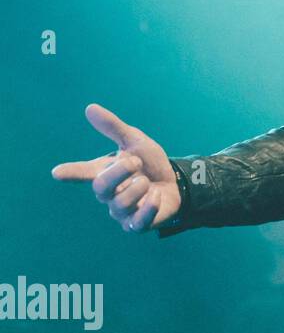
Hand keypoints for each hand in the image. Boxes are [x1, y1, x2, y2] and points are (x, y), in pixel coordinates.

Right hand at [51, 104, 181, 232]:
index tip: (58, 172)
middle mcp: (109, 194)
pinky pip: (137, 222)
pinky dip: (148, 208)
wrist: (177, 183)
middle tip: (135, 161)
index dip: (71, 172)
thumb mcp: (136, 142)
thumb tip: (90, 108)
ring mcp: (122, 211)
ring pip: (120, 204)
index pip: (83, 172)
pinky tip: (156, 196)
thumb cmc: (150, 164)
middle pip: (101, 187)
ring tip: (147, 181)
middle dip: (118, 173)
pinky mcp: (137, 224)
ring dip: (137, 189)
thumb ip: (114, 128)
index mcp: (104, 172)